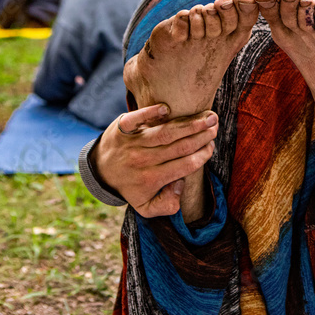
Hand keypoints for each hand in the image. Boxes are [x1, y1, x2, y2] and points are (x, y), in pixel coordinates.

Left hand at [90, 104, 217, 218]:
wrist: (99, 170)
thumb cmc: (130, 185)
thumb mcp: (145, 206)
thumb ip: (167, 205)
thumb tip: (180, 185)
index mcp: (151, 179)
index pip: (184, 166)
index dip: (202, 156)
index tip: (212, 147)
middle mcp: (142, 160)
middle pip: (180, 147)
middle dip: (202, 136)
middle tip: (215, 127)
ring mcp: (132, 143)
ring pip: (166, 132)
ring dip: (190, 123)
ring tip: (208, 116)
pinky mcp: (122, 128)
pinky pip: (136, 118)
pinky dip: (150, 112)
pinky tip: (167, 108)